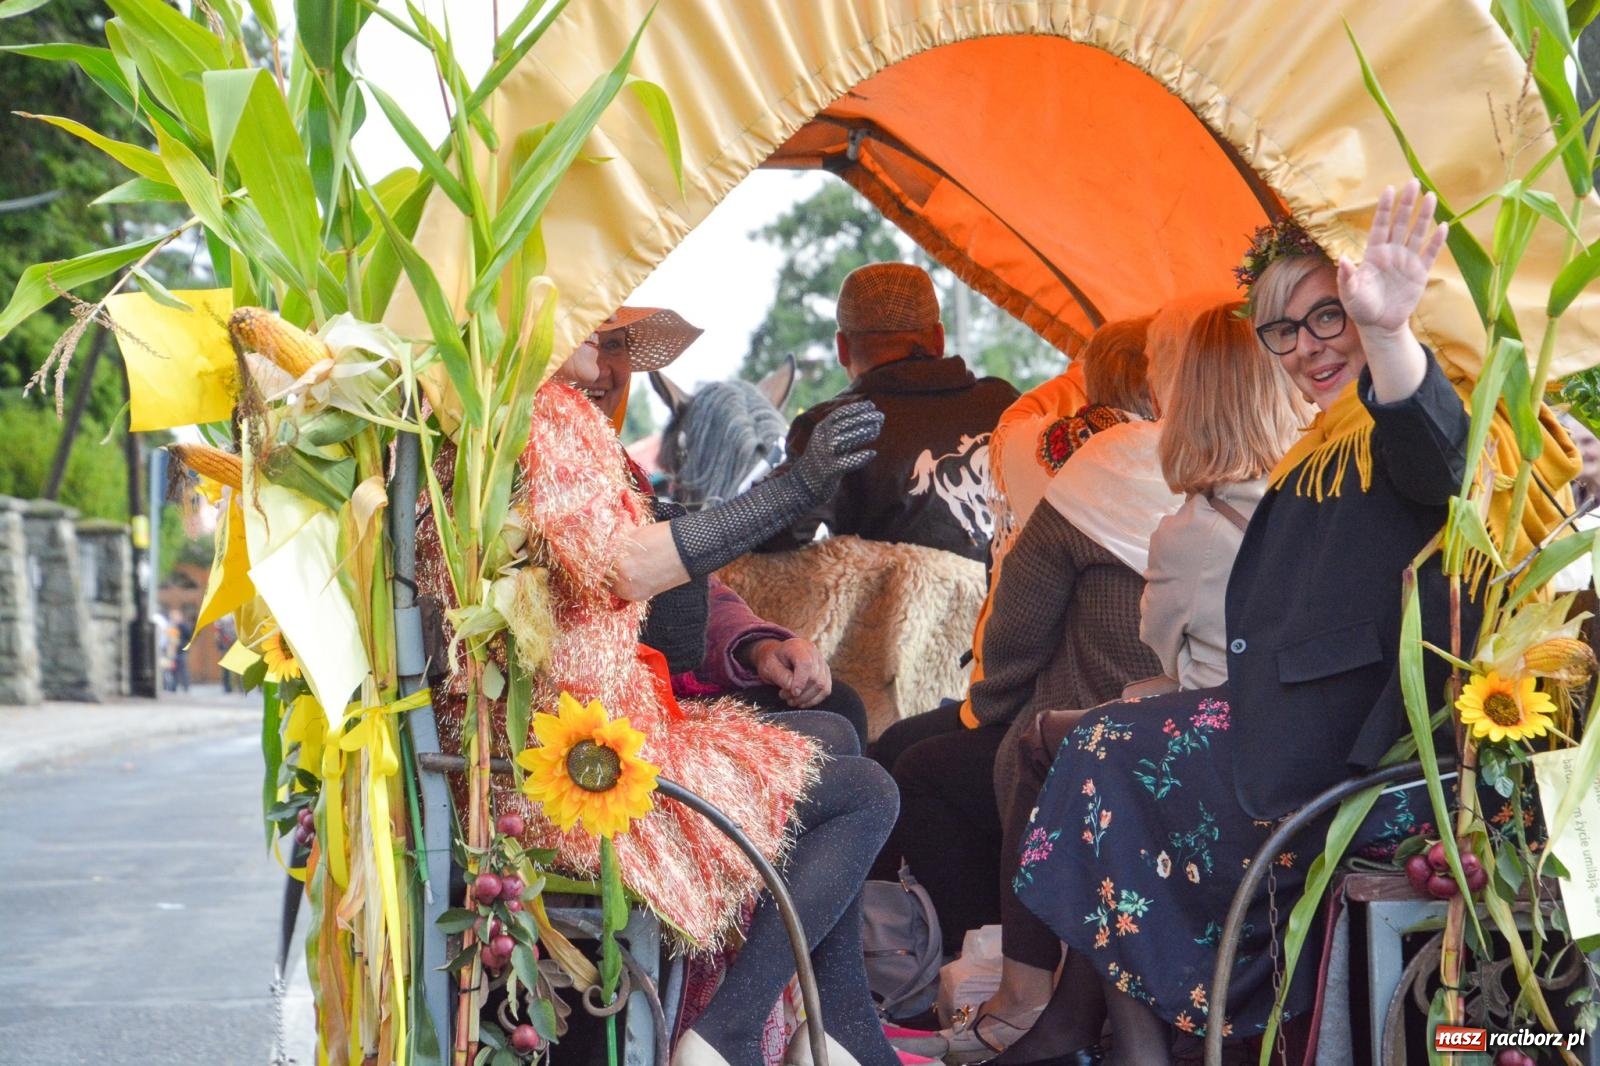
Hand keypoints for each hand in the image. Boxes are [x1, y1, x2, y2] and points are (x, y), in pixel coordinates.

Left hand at [746, 637, 831, 706]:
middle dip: (800, 693)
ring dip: (806, 698)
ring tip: (791, 700)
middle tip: (784, 696)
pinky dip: (814, 700)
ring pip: (822, 685)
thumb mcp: (769, 667)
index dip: (801, 681)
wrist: (776, 658)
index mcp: (797, 646)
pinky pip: (826, 690)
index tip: (792, 693)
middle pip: (815, 677)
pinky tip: (801, 702)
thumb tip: (795, 690)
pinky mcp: (825, 673)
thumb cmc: (772, 661)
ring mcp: (821, 662)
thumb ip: (781, 677)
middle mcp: (813, 652)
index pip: (806, 663)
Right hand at [791, 401, 882, 500]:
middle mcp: (821, 440)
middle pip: (843, 425)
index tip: (871, 405)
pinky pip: (846, 462)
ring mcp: (824, 455)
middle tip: (881, 416)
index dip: (856, 408)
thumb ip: (844, 432)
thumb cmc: (822, 461)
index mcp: (821, 430)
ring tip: (877, 429)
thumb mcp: (828, 441)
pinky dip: (859, 457)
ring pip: (844, 440)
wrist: (802, 485)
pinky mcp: (829, 471)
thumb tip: (867, 419)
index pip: (839, 414)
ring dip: (862, 433)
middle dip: (863, 418)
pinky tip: (872, 453)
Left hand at [1337, 180, 1447, 336]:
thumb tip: (1343, 259)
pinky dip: (1437, 241)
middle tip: (1414, 183)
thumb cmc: (1360, 306)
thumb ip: (1347, 276)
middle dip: (1407, 204)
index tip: (1389, 189)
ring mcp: (1407, 261)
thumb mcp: (1349, 292)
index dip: (1385, 208)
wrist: (1378, 324)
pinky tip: (1443, 226)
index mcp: (1374, 253)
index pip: (1380, 226)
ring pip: (1417, 233)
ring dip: (1424, 216)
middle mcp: (1392, 253)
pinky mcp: (1420, 273)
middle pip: (1400, 223)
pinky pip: (1430, 254)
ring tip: (1431, 196)